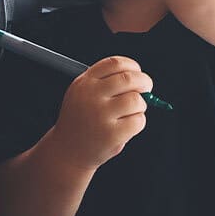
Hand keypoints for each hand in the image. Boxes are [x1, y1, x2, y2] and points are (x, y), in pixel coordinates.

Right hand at [46, 55, 152, 169]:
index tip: (137, 72)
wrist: (67, 152)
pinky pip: (138, 121)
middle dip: (144, 82)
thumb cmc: (83, 120)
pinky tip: (126, 127)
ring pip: (136, 100)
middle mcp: (90, 96)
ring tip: (131, 113)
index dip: (132, 66)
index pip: (115, 64)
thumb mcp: (84, 94)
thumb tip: (141, 80)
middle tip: (147, 88)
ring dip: (140, 106)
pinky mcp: (111, 134)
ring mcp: (100, 116)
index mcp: (84, 83)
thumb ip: (107, 82)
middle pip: (129, 79)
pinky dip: (138, 122)